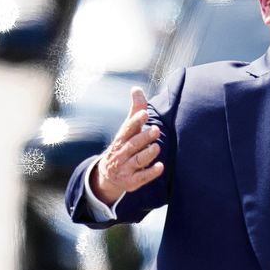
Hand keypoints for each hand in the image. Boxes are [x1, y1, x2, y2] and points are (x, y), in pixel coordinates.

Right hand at [91, 87, 162, 205]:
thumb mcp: (128, 129)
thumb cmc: (124, 145)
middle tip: (156, 129)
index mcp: (121, 139)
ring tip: (157, 147)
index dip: (135, 121)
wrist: (108, 174)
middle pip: (132, 145)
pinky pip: (141, 177)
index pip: (127, 129)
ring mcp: (125, 168)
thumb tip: (137, 88)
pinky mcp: (131, 181)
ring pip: (136, 160)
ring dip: (147, 154)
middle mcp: (121, 153)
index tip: (144, 114)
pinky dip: (150, 172)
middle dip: (143, 137)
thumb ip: (136, 110)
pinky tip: (160, 167)